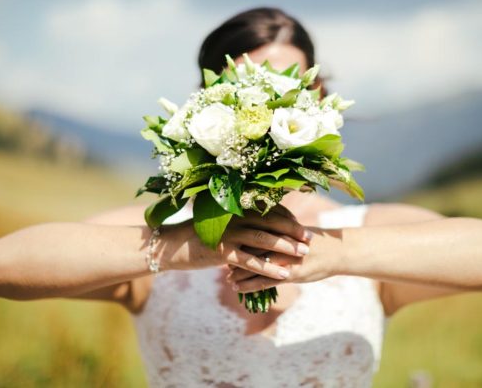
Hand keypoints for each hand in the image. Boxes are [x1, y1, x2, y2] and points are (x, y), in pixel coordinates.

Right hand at [158, 205, 311, 281]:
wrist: (170, 246)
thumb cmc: (196, 235)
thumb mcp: (219, 224)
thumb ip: (238, 222)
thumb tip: (256, 225)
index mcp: (235, 208)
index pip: (267, 209)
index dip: (287, 217)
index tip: (301, 225)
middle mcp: (235, 217)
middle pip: (271, 221)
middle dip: (293, 229)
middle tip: (310, 237)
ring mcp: (229, 233)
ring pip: (265, 239)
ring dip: (287, 246)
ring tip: (304, 254)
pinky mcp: (223, 251)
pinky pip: (252, 261)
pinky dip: (270, 268)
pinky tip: (284, 274)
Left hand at [225, 227, 342, 292]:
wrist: (337, 251)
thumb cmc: (317, 241)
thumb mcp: (296, 231)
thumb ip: (281, 230)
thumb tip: (268, 228)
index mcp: (280, 229)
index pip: (254, 232)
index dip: (239, 238)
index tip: (227, 242)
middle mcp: (279, 242)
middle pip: (250, 248)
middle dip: (236, 256)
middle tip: (222, 261)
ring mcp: (283, 259)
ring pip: (254, 266)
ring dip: (240, 273)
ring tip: (228, 278)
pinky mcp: (289, 274)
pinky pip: (264, 281)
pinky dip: (249, 285)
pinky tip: (239, 289)